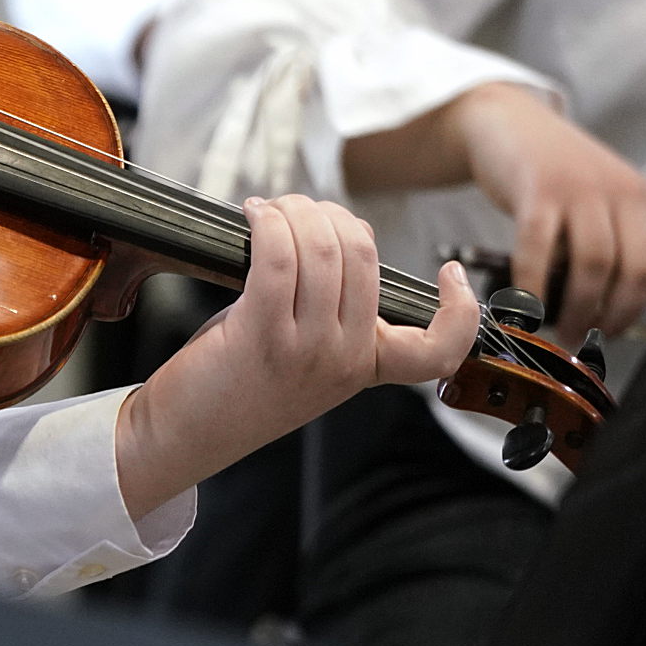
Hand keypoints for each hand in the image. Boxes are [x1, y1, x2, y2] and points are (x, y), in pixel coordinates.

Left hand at [115, 196, 478, 519]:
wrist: (183, 435)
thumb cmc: (235, 385)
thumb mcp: (305, 355)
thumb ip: (333, 310)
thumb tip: (338, 235)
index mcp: (366, 367)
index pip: (441, 349)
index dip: (462, 309)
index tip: (450, 272)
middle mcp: (346, 360)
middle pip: (365, 257)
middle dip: (330, 216)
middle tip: (297, 210)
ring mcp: (308, 349)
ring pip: (323, 250)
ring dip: (295, 212)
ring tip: (270, 210)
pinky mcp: (262, 335)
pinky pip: (279, 258)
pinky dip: (270, 224)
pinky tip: (255, 216)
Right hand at [446, 83, 645, 340]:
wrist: (510, 122)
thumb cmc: (558, 173)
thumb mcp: (608, 199)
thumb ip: (623, 239)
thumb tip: (619, 308)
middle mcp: (626, 194)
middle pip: (642, 268)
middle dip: (618, 315)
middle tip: (595, 336)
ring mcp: (582, 191)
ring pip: (597, 264)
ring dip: (579, 309)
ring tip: (562, 331)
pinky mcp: (537, 191)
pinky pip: (539, 250)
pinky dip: (533, 289)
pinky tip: (525, 309)